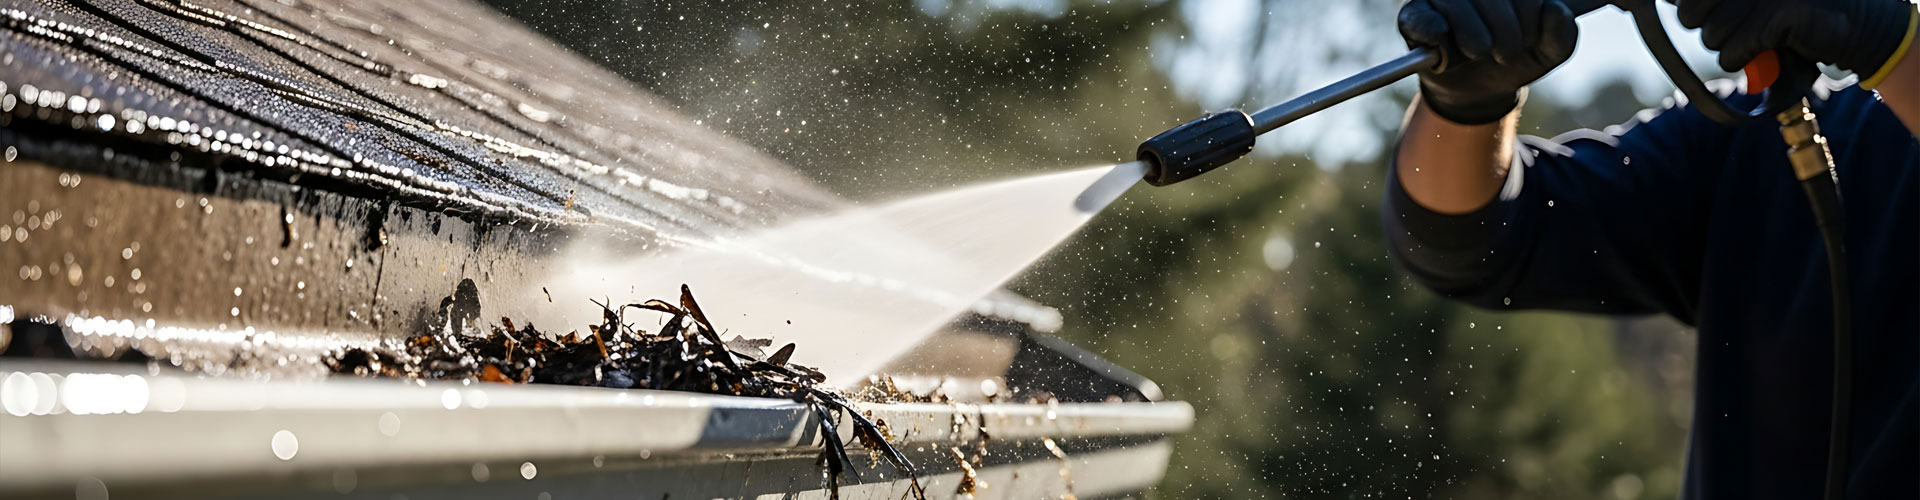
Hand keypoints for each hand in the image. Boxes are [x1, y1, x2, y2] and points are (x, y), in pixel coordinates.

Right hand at [1399, 0, 1579, 124]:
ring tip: (1480, 54)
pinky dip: (1440, 38)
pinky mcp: (1414, 14)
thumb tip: (1553, 8)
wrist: (1481, 88)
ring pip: (1457, 4)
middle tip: (1505, 54)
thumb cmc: (1515, 59)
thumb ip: (1562, 33)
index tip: (1529, 40)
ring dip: (1476, 40)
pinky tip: (1449, 53)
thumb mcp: (1547, 52)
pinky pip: (1425, 21)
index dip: (1529, 14)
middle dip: (1506, 33)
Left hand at [1676, 0, 1917, 84]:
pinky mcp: (1780, 15)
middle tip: (1739, 29)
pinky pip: (1732, 53)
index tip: (1703, 13)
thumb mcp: (1751, 2)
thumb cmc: (1792, 15)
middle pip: (1689, 13)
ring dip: (1730, 47)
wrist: (1855, 27)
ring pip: (1710, 36)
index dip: (1689, 7)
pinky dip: (1745, 60)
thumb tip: (1673, 4)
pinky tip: (1767, 50)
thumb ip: (1714, 1)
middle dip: (1708, 29)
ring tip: (1759, 38)